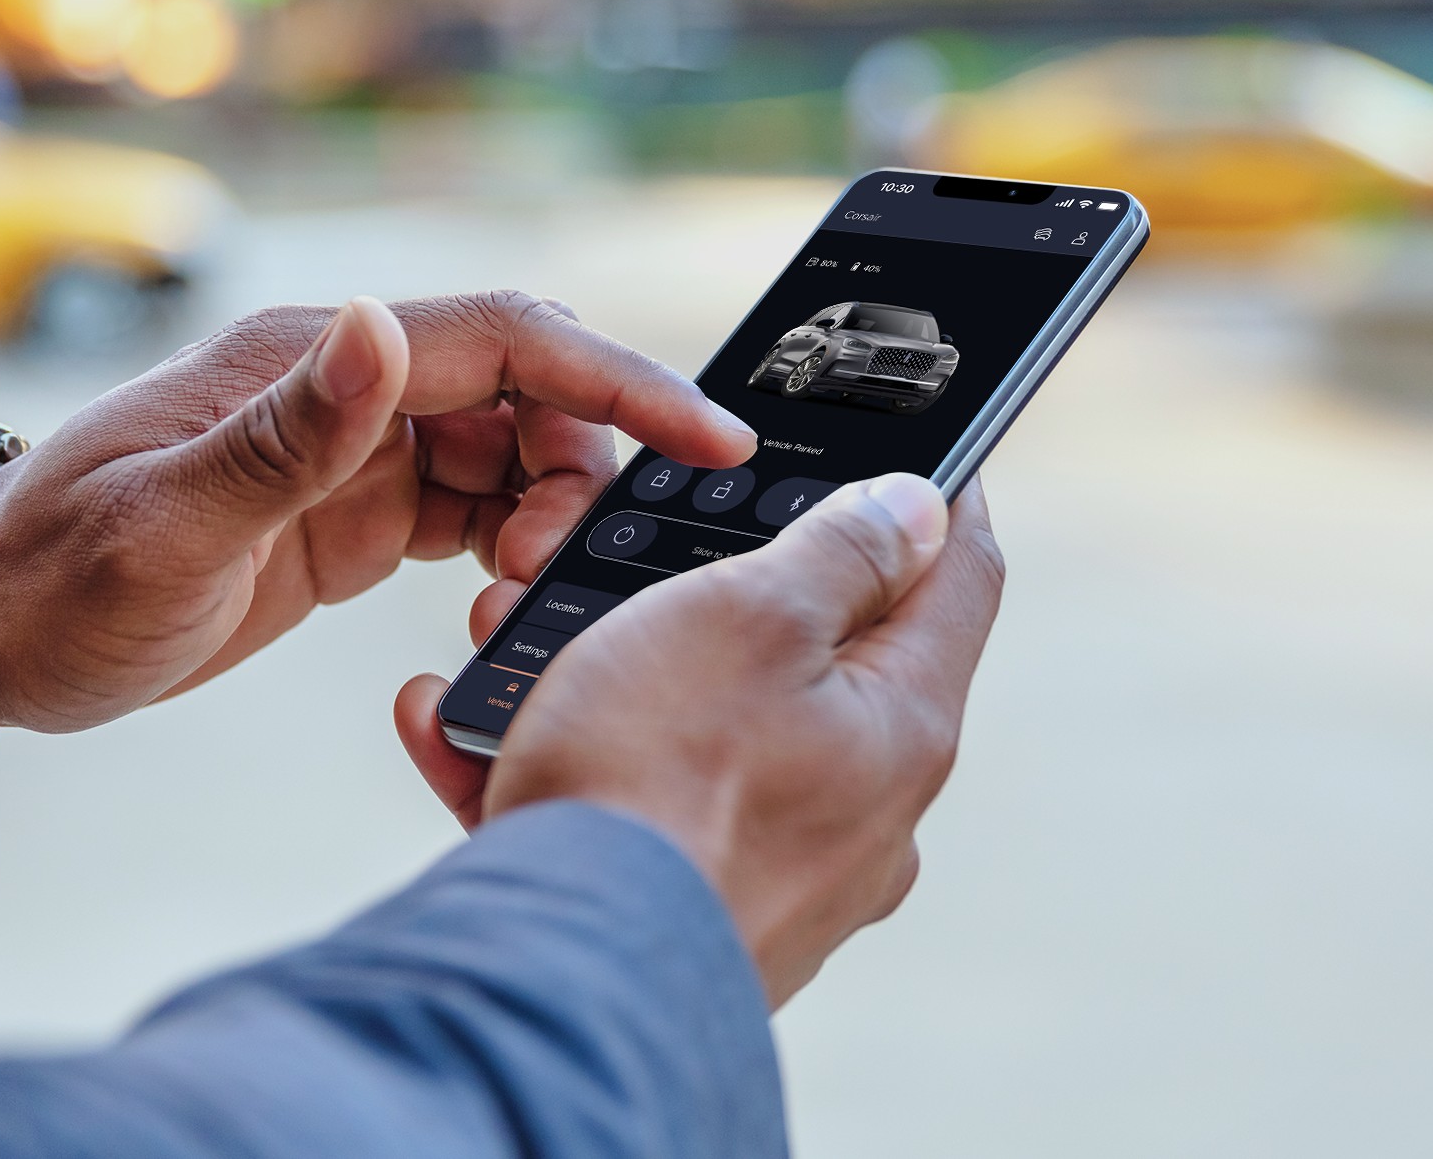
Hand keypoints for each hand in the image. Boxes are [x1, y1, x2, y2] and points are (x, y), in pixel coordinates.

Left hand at [0, 292, 756, 732]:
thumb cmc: (59, 579)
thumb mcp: (169, 523)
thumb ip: (289, 433)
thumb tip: (390, 327)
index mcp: (315, 359)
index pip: (506, 340)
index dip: (620, 382)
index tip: (708, 440)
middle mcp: (346, 388)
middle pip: (525, 393)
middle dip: (580, 468)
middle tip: (553, 567)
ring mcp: (351, 452)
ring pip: (507, 452)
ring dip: (544, 517)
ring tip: (513, 600)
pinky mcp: (349, 514)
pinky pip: (466, 509)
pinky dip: (505, 549)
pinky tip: (494, 606)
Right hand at [395, 475, 1004, 1006]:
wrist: (556, 977)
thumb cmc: (651, 785)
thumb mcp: (746, 615)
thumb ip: (838, 551)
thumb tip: (917, 509)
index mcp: (900, 727)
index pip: (961, 579)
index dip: (947, 497)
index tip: (931, 454)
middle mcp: (861, 811)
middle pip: (823, 657)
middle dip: (733, 589)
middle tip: (666, 547)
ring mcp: (780, 874)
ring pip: (704, 731)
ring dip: (624, 672)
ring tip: (523, 638)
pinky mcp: (691, 916)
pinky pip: (632, 809)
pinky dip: (562, 760)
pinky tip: (472, 734)